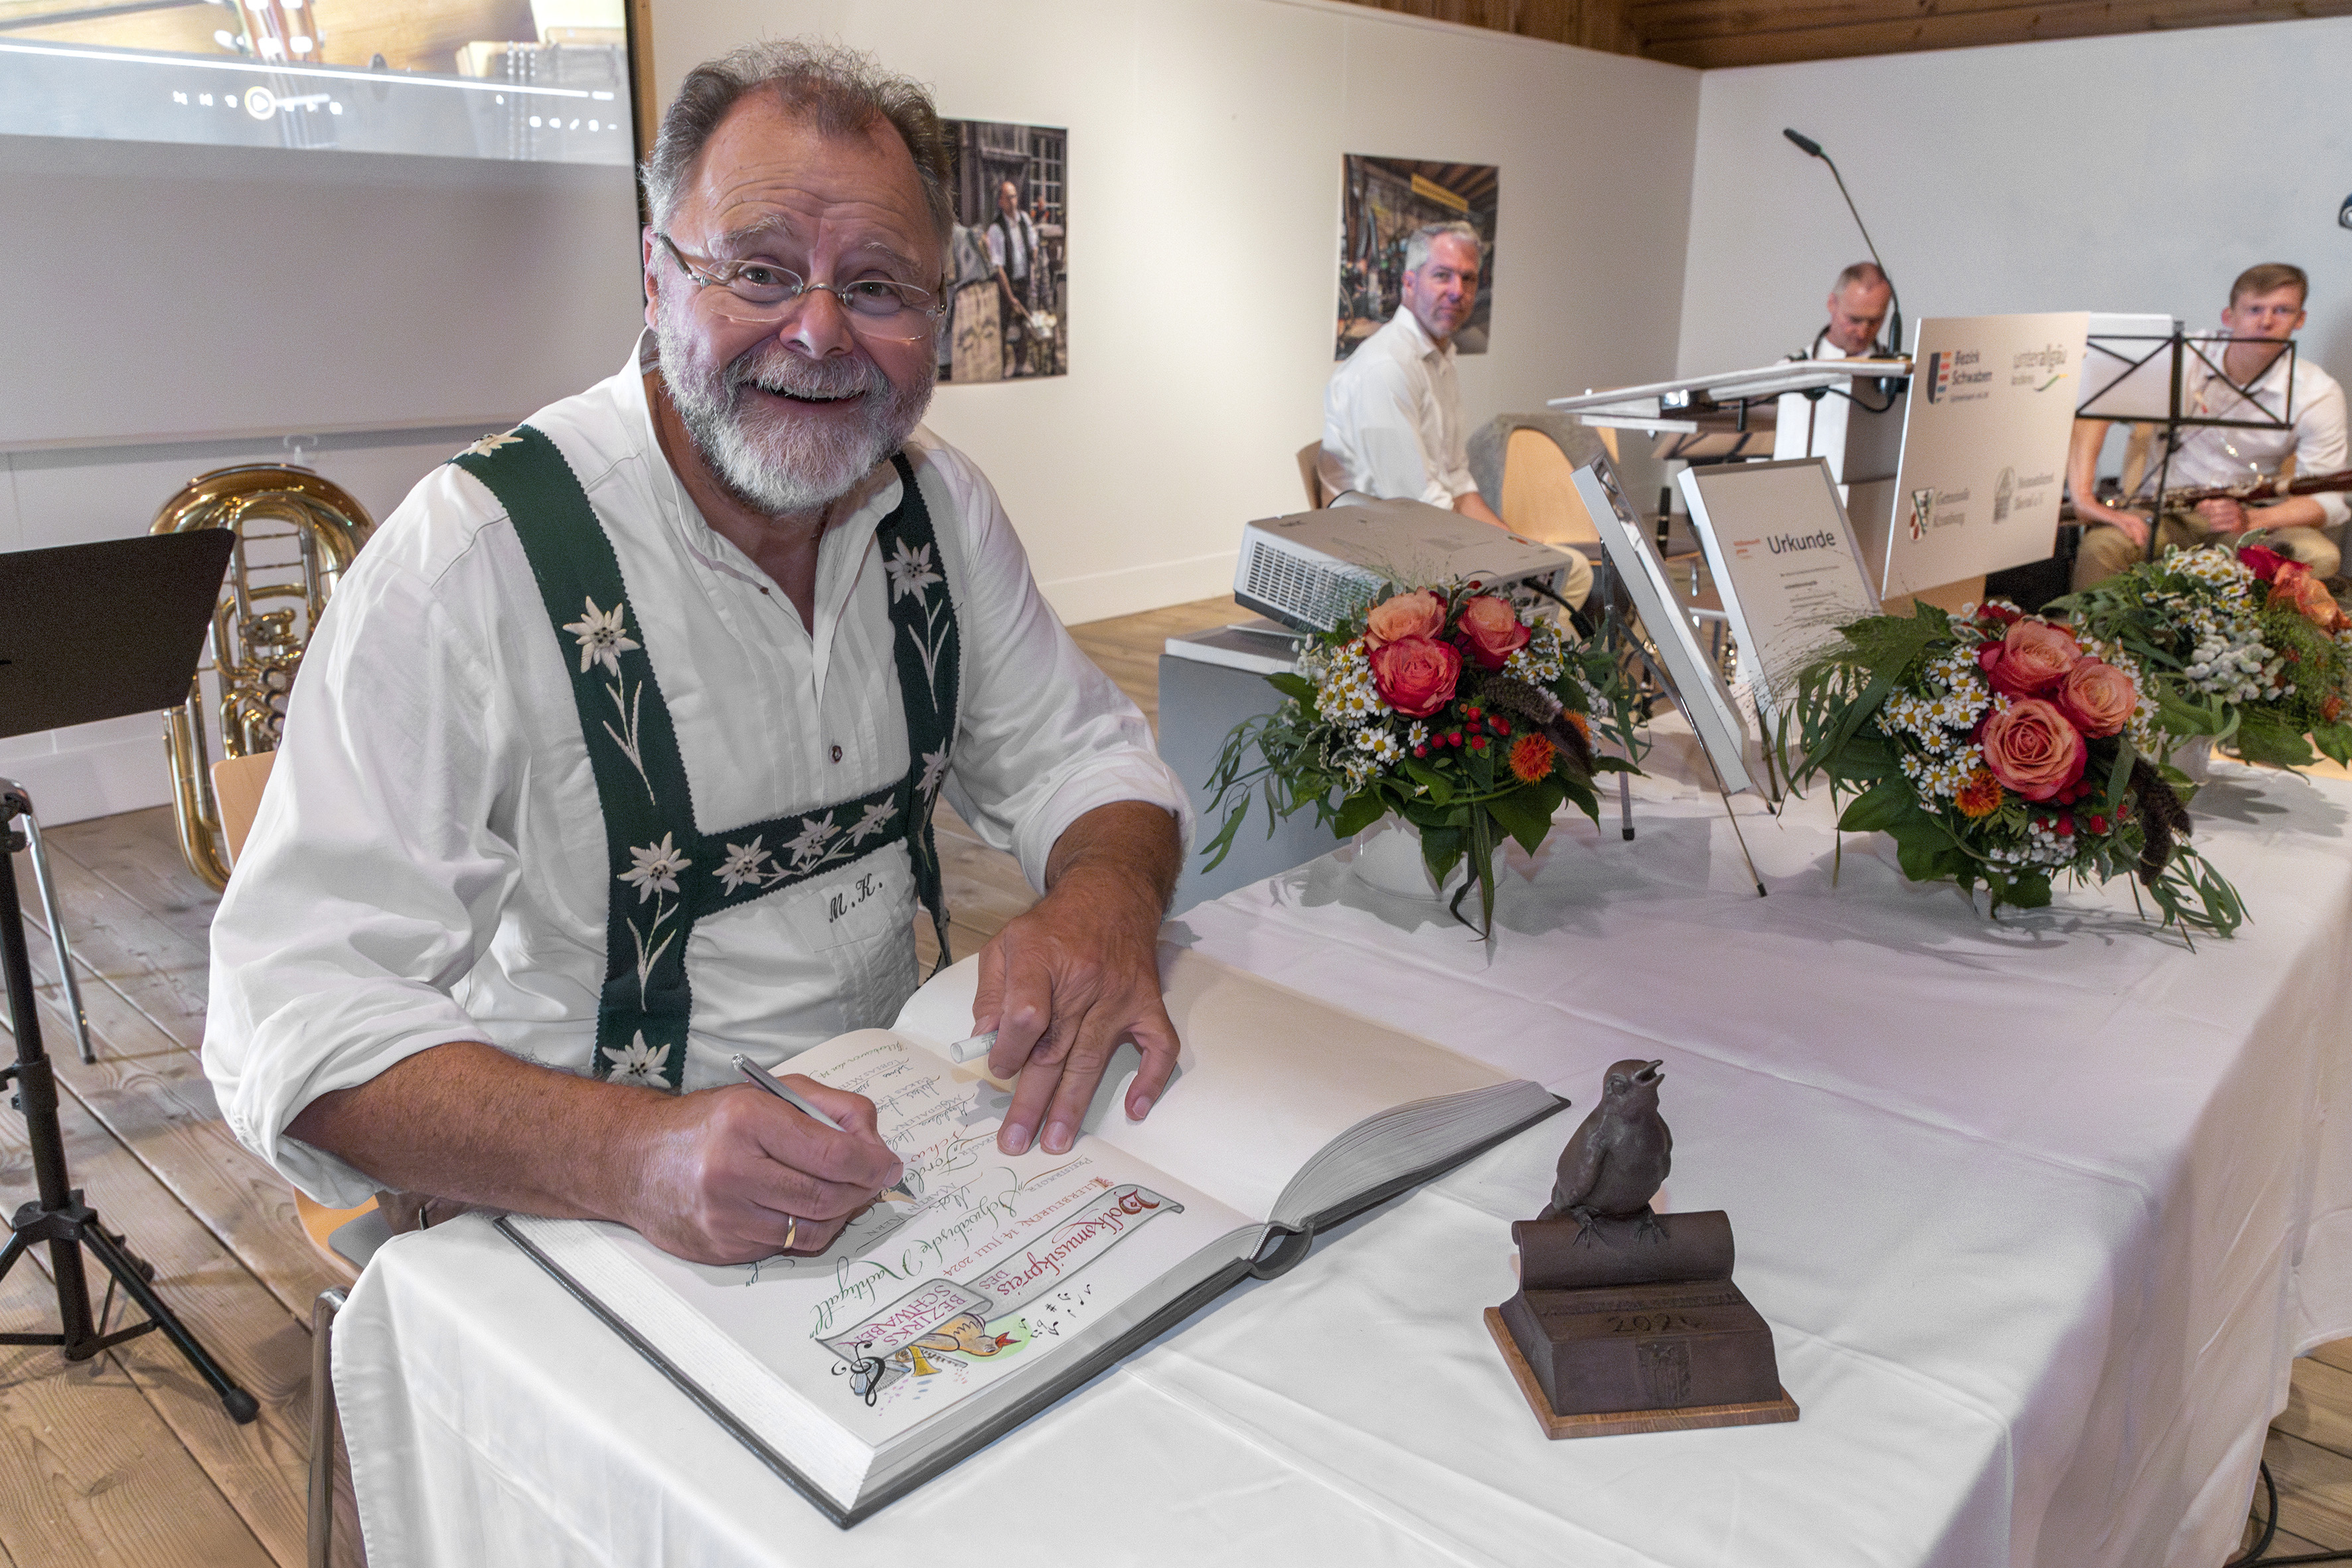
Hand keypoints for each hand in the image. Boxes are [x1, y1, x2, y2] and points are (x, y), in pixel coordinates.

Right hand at [625, 1077, 901, 1264]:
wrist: (635, 1161)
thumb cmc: (709, 1123)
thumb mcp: (769, 1094)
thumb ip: (831, 1108)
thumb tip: (875, 1144)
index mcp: (747, 1121)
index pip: (833, 1155)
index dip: (873, 1165)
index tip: (890, 1166)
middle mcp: (732, 1171)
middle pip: (827, 1197)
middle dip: (862, 1191)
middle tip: (873, 1181)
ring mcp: (724, 1216)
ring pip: (811, 1230)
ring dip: (839, 1215)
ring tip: (842, 1194)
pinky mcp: (721, 1249)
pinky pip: (784, 1248)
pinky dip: (806, 1230)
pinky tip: (803, 1209)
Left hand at [972, 805, 1179, 1156]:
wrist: (1111, 895)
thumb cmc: (1052, 927)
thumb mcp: (1006, 943)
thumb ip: (991, 991)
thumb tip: (984, 1040)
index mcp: (1041, 959)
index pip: (1025, 1014)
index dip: (1008, 1048)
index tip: (999, 1067)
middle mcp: (1083, 980)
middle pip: (1054, 1049)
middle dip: (1032, 1100)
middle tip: (1015, 1142)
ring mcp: (1120, 995)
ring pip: (1093, 1058)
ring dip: (1073, 1105)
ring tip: (1056, 1142)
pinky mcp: (1147, 1004)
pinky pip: (1157, 1046)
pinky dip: (1151, 1079)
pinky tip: (1135, 1109)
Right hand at [2085, 502, 2149, 547]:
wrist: (2082, 503)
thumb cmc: (2088, 512)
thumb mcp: (2098, 523)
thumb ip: (2103, 527)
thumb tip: (2104, 535)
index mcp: (2118, 516)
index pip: (2133, 522)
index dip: (2139, 530)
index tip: (2141, 539)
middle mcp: (2119, 515)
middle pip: (2137, 521)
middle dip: (2143, 532)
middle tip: (2145, 543)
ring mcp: (2115, 516)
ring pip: (2132, 522)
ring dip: (2138, 533)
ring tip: (2140, 542)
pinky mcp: (2110, 517)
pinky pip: (2121, 524)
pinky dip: (2127, 530)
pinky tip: (2130, 537)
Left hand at [2197, 497, 2249, 533]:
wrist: (2245, 527)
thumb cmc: (2231, 517)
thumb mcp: (2224, 508)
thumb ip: (2213, 505)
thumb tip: (2202, 503)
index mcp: (2231, 502)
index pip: (2214, 503)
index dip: (2204, 507)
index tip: (2196, 511)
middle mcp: (2235, 508)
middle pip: (2215, 511)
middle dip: (2204, 515)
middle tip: (2196, 519)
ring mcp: (2237, 517)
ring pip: (2217, 519)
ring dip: (2207, 522)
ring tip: (2200, 524)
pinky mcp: (2236, 526)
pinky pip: (2221, 527)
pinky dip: (2214, 528)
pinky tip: (2209, 529)